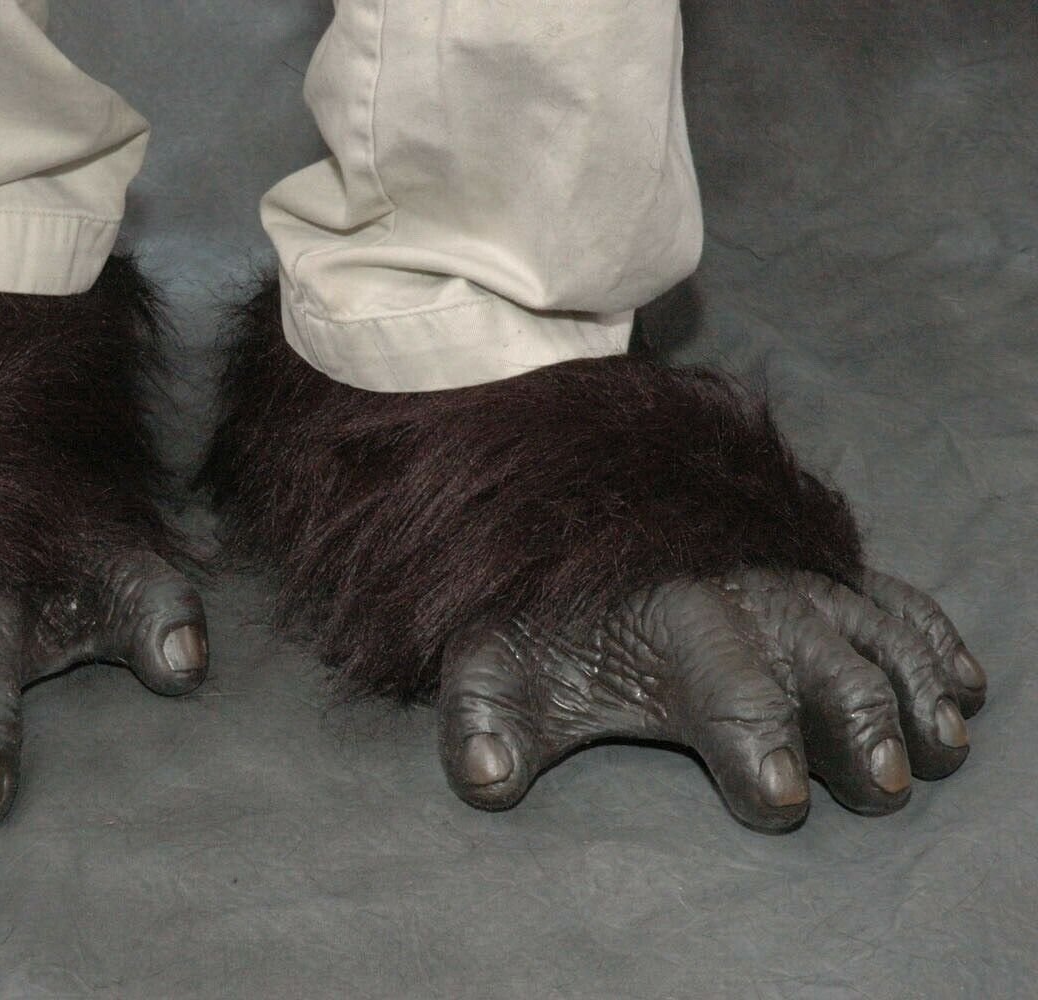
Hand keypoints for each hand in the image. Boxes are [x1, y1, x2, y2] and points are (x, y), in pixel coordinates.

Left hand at [436, 567, 985, 830]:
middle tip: (879, 787)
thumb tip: (486, 780)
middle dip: (856, 725)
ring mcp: (790, 575)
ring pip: (875, 628)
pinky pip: (895, 596)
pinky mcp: (818, 569)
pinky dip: (934, 638)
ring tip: (941, 746)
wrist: (564, 526)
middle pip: (821, 662)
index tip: (781, 801)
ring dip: (915, 688)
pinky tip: (965, 688)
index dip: (753, 747)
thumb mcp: (491, 665)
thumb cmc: (537, 622)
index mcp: (669, 617)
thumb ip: (482, 722)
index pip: (722, 688)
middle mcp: (744, 591)